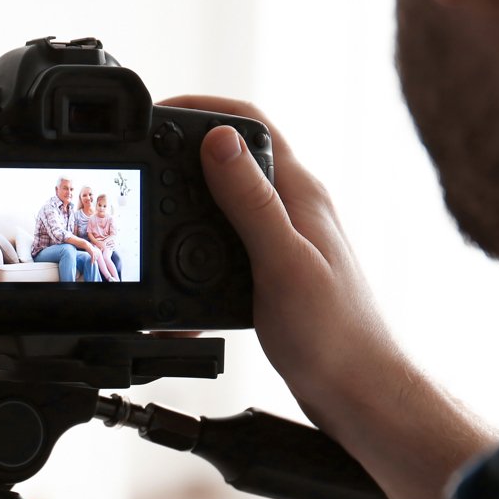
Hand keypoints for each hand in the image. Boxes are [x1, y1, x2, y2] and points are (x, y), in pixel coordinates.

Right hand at [162, 97, 406, 438]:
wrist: (357, 391)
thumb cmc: (333, 334)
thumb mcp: (281, 260)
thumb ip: (250, 200)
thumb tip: (218, 139)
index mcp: (300, 193)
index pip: (249, 123)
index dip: (201, 108)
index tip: (156, 114)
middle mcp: (295, 207)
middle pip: (231, 157)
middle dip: (181, 153)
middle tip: (141, 162)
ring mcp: (285, 238)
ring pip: (224, 202)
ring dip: (185, 203)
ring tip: (149, 214)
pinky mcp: (273, 269)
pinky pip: (224, 244)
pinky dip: (193, 250)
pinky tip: (177, 274)